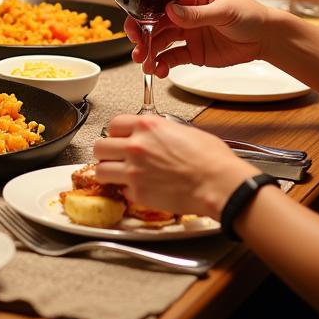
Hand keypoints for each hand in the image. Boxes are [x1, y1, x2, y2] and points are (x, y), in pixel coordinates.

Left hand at [94, 115, 252, 219]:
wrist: (219, 183)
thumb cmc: (211, 158)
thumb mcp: (183, 130)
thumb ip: (160, 131)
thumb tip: (155, 137)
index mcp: (147, 126)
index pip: (113, 124)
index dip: (115, 133)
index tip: (119, 139)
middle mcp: (135, 146)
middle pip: (99, 147)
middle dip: (105, 153)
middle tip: (114, 158)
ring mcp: (134, 170)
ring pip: (101, 170)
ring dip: (108, 173)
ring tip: (118, 175)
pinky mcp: (139, 193)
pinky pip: (122, 191)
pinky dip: (128, 192)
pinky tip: (139, 190)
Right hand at [123, 0, 275, 76]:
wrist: (266, 39)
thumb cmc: (250, 15)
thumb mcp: (224, 11)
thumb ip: (197, 13)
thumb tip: (171, 11)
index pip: (160, 0)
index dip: (144, 13)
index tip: (136, 27)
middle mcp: (184, 12)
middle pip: (155, 22)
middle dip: (142, 36)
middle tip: (137, 49)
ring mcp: (186, 32)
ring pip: (160, 41)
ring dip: (150, 53)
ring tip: (146, 65)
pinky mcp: (192, 51)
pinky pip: (172, 58)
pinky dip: (163, 64)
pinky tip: (159, 70)